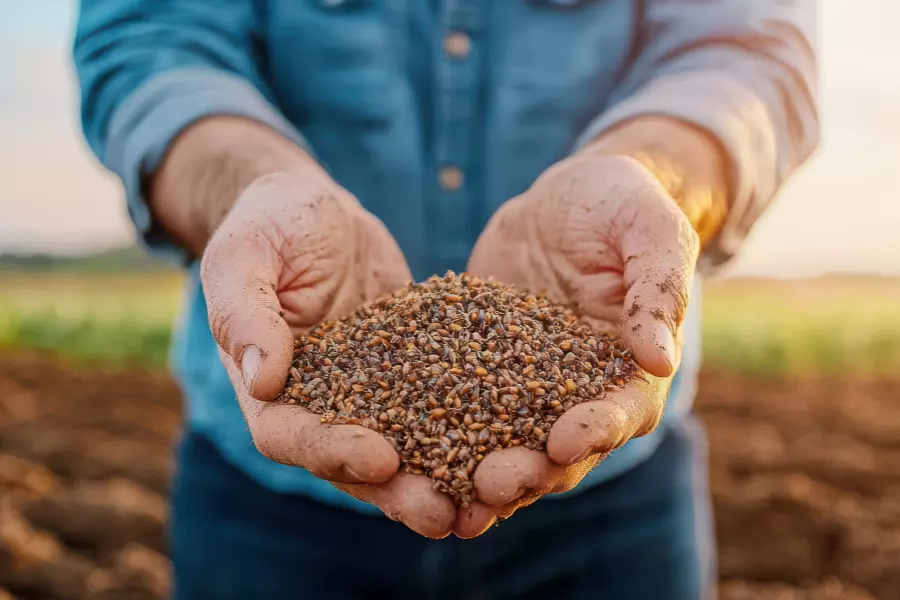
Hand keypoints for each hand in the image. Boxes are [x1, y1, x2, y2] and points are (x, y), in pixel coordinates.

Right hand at [201, 171, 455, 537]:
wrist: (315, 210)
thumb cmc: (268, 223)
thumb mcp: (243, 255)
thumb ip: (244, 312)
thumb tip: (262, 378)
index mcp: (268, 387)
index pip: (291, 435)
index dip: (332, 452)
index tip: (380, 458)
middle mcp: (319, 403)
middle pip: (352, 463)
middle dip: (396, 491)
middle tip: (442, 513)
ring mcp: (367, 393)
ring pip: (403, 449)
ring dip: (439, 479)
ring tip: (485, 500)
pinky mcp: (411, 371)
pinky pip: (440, 405)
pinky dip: (471, 429)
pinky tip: (513, 442)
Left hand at [455, 153, 700, 536]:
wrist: (567, 197)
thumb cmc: (622, 205)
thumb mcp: (649, 230)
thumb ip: (658, 288)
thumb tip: (660, 360)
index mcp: (632, 367)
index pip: (623, 410)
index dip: (597, 429)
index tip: (565, 441)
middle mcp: (581, 391)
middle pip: (561, 449)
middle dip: (529, 472)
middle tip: (492, 485)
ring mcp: (528, 385)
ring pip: (506, 443)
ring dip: (478, 474)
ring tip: (443, 503)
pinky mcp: (481, 369)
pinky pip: (457, 406)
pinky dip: (433, 435)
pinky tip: (400, 456)